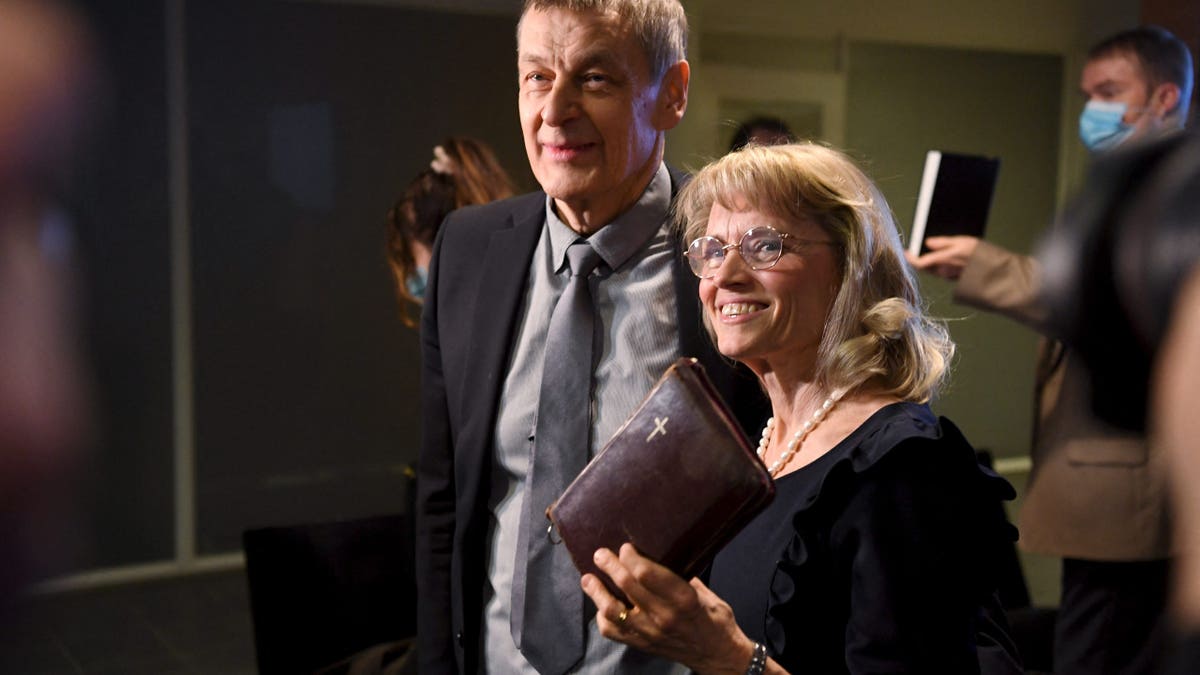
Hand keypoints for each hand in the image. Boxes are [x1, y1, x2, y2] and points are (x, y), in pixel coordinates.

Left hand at [581, 544, 757, 673]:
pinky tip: (600, 605)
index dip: (630, 556)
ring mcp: (650, 632)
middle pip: (626, 586)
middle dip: (609, 565)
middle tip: (600, 554)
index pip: (647, 574)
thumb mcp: (704, 591)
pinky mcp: (642, 644)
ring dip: (597, 592)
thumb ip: (682, 573)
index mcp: (684, 599)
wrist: (718, 656)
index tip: (625, 547)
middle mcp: (664, 616)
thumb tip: (659, 551)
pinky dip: (602, 617)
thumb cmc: (715, 619)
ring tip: (588, 578)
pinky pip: (613, 632)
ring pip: (612, 610)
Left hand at [905, 235, 979, 280]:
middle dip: (920, 258)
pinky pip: (942, 271)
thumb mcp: (963, 242)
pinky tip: (947, 256)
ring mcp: (948, 276)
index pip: (920, 263)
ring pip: (933, 269)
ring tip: (936, 249)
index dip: (910, 259)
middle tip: (920, 247)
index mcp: (944, 261)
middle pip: (925, 266)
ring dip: (931, 261)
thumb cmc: (981, 255)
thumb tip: (928, 242)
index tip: (906, 252)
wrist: (995, 273)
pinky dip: (940, 264)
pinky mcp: (954, 279)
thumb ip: (943, 243)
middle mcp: (944, 271)